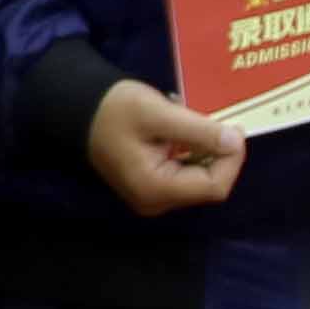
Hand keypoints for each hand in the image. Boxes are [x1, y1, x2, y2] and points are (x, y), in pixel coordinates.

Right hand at [86, 79, 246, 214]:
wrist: (74, 107)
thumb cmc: (113, 110)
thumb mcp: (157, 114)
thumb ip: (198, 131)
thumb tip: (236, 142)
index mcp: (156, 189)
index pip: (214, 186)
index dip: (232, 160)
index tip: (233, 128)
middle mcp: (155, 201)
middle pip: (208, 185)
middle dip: (220, 154)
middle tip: (220, 122)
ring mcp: (152, 195)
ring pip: (199, 179)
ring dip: (208, 151)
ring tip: (198, 122)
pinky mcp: (150, 185)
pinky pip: (185, 174)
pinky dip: (193, 153)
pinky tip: (185, 130)